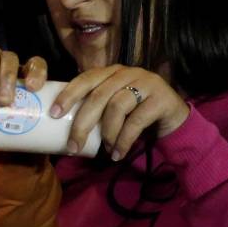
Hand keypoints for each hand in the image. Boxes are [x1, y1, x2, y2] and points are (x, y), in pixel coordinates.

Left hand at [50, 65, 188, 159]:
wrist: (174, 120)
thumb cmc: (136, 115)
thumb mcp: (113, 108)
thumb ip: (95, 109)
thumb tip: (61, 130)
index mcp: (111, 72)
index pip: (85, 79)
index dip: (68, 94)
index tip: (53, 113)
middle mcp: (127, 72)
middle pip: (98, 96)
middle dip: (82, 124)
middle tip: (73, 146)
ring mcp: (146, 82)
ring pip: (116, 107)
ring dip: (107, 133)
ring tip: (105, 150)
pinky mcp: (161, 98)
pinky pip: (136, 121)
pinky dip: (123, 140)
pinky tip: (117, 154)